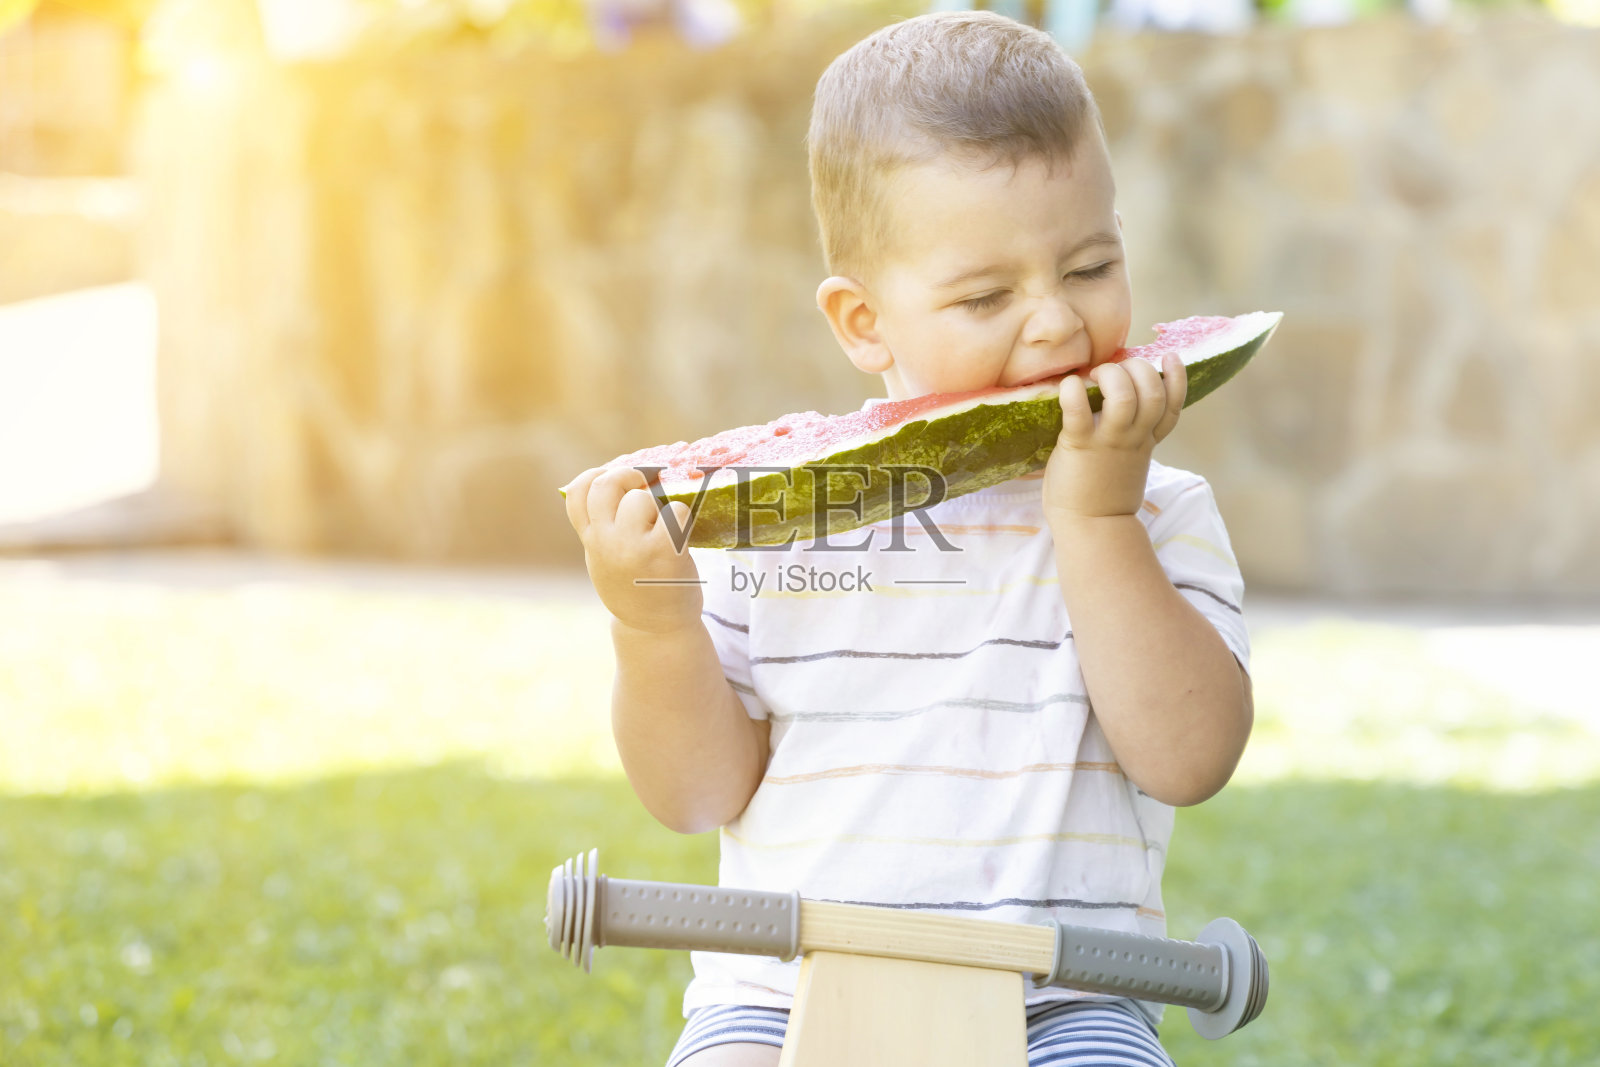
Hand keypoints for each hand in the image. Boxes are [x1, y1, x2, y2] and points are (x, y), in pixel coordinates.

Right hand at [563, 466, 702, 633]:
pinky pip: (675, 513)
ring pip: (643, 498)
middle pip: (608, 484)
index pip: (578, 492)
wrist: (656, 629)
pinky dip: (682, 518)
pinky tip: (681, 537)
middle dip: (629, 475)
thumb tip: (617, 481)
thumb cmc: (635, 588)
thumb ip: (604, 527)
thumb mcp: (605, 559)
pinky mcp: (666, 552)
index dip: (595, 475)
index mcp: (591, 541)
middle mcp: (607, 542)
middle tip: (645, 483)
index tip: (612, 474)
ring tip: (663, 527)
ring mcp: (635, 546)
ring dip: (658, 505)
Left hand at [1043, 350, 1185, 522]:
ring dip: (1112, 376)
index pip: (1173, 406)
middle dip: (1138, 369)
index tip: (1169, 357)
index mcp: (1146, 441)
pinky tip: (1068, 385)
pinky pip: (1079, 411)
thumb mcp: (1128, 462)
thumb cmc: (1102, 493)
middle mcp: (1133, 438)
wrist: (1090, 528)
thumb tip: (1115, 408)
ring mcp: (1109, 442)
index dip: (1176, 378)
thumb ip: (1130, 437)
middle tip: (1114, 370)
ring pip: (1127, 397)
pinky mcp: (1080, 446)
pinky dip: (1073, 391)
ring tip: (1095, 375)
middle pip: (1152, 392)